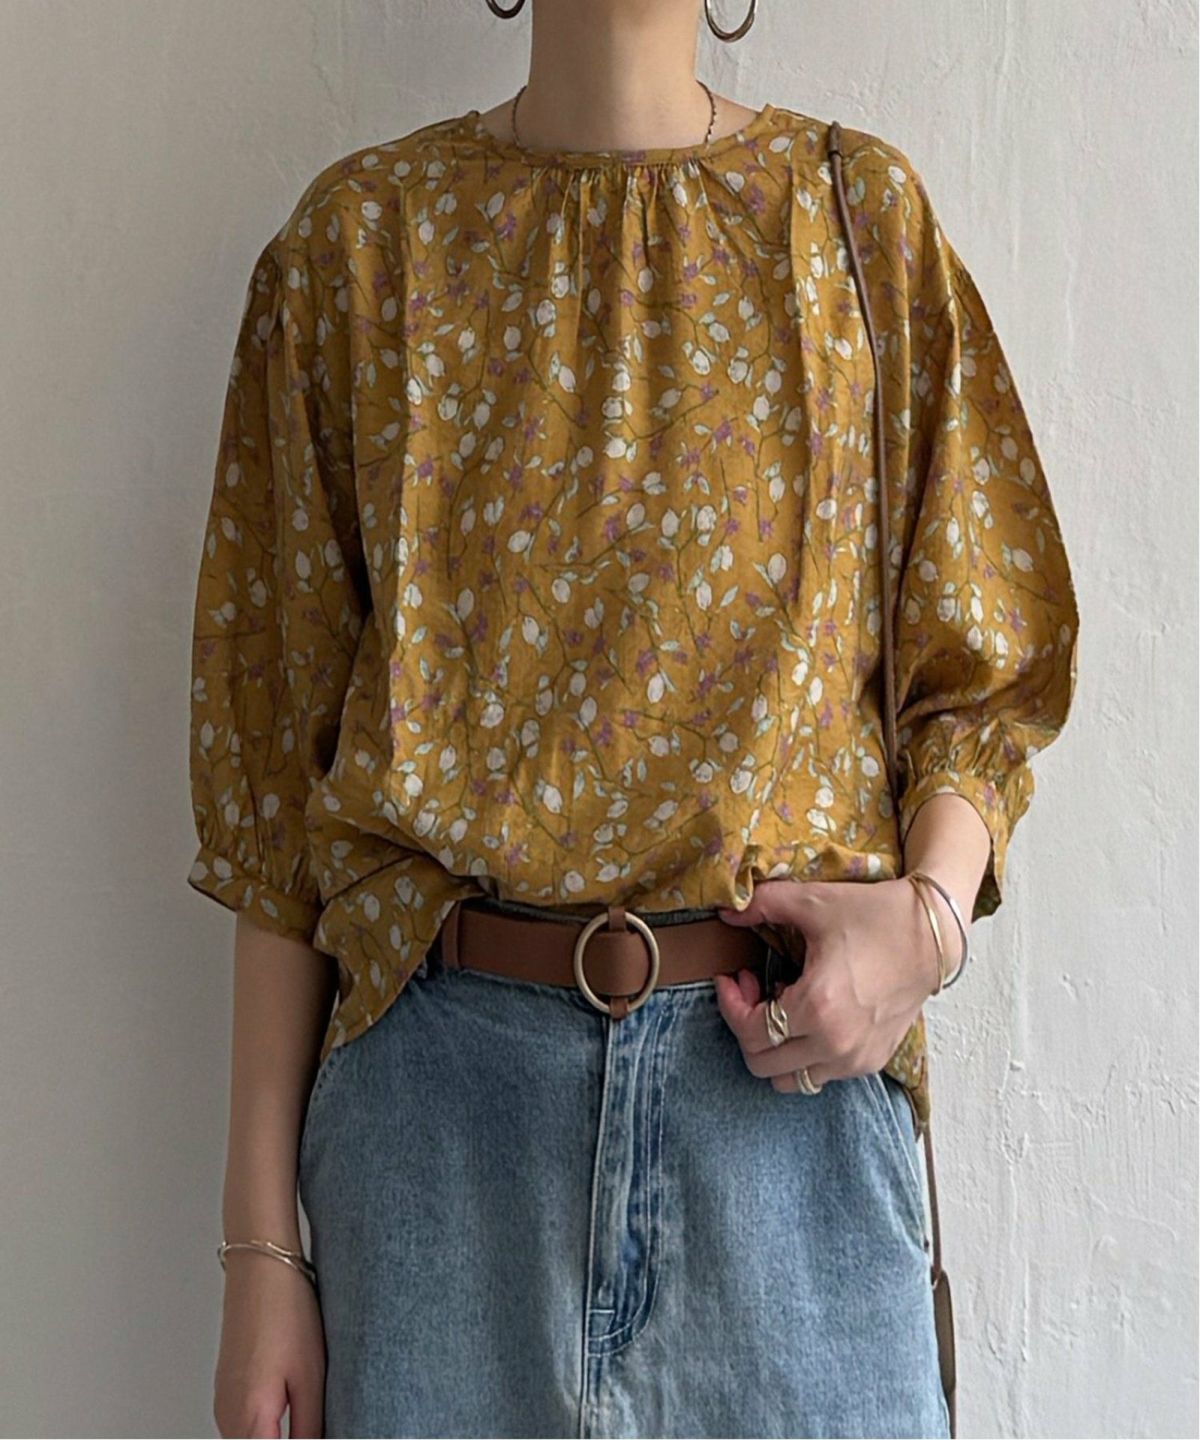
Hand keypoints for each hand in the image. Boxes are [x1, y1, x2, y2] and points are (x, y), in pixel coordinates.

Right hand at [213, 1255, 325, 1437]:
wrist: (261, 1269)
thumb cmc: (286, 1313)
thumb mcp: (311, 1378)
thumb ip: (309, 1429)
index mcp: (248, 1421)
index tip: (321, 1435)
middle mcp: (227, 1420)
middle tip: (319, 1426)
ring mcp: (224, 1405)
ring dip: (277, 1438)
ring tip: (311, 1423)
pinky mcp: (228, 1391)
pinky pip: (244, 1428)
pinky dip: (266, 1431)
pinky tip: (293, 1416)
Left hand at [713, 877, 937, 1091]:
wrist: (933, 934)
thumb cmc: (876, 916)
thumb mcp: (813, 902)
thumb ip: (762, 904)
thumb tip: (727, 911)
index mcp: (818, 1007)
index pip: (750, 1032)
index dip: (730, 1005)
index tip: (732, 978)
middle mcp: (835, 1044)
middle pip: (762, 1064)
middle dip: (746, 1026)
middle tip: (753, 989)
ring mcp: (855, 1059)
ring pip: (789, 1081)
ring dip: (774, 1047)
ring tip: (781, 1005)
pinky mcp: (871, 1061)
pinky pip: (819, 1075)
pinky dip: (802, 1053)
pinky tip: (810, 1013)